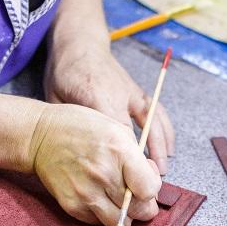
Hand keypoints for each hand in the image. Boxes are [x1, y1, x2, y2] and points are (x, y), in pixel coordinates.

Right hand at [28, 103, 161, 225]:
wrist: (40, 137)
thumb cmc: (81, 128)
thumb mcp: (116, 128)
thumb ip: (136, 156)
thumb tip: (149, 178)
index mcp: (120, 151)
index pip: (150, 190)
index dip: (152, 188)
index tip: (145, 181)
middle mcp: (104, 175)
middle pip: (140, 210)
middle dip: (143, 204)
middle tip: (136, 195)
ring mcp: (86, 193)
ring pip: (121, 223)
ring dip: (124, 215)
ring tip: (118, 200)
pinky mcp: (72, 205)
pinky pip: (98, 223)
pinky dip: (103, 214)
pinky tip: (99, 198)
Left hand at [44, 42, 175, 174]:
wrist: (80, 45)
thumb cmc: (66, 74)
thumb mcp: (58, 98)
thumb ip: (69, 123)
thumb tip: (77, 152)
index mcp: (97, 96)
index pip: (116, 133)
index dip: (123, 158)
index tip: (125, 179)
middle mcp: (121, 94)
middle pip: (140, 129)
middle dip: (146, 156)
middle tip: (148, 178)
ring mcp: (133, 93)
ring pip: (154, 121)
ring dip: (161, 145)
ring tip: (162, 169)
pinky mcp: (139, 92)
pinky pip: (158, 112)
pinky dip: (165, 131)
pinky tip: (168, 148)